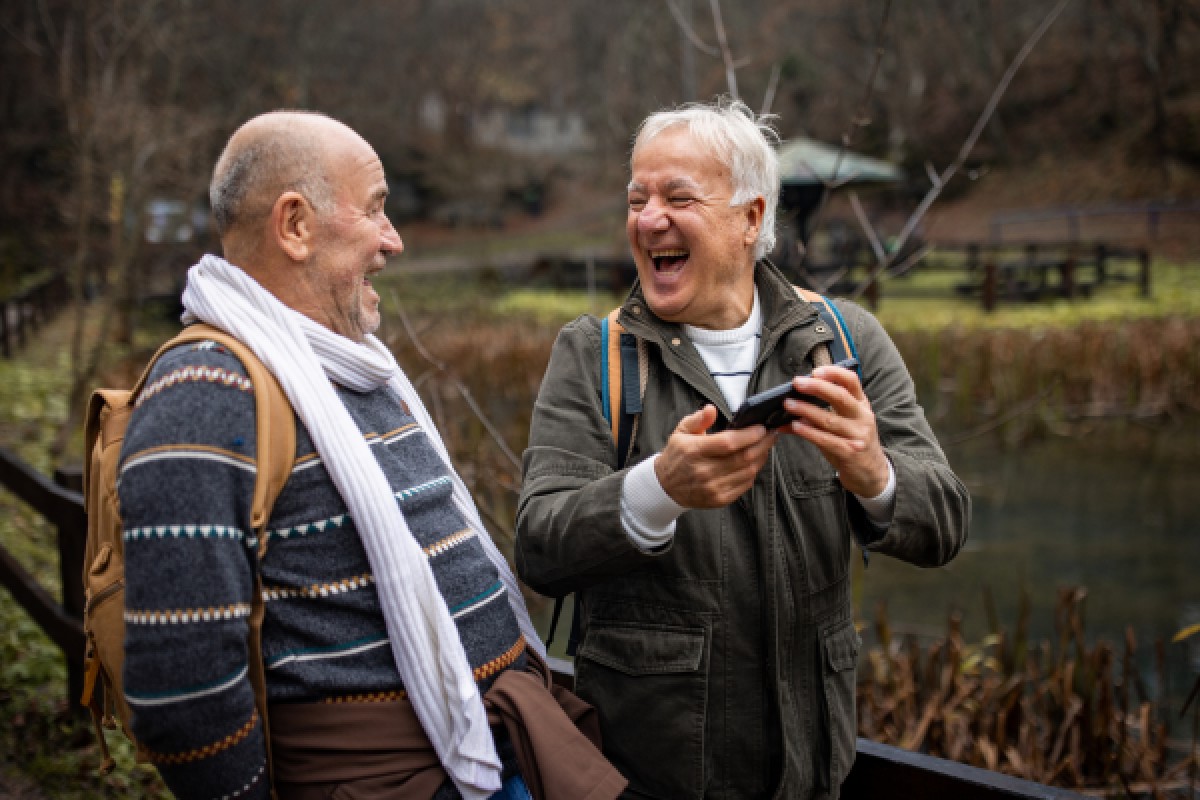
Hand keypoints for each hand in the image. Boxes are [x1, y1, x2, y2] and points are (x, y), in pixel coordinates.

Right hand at [655, 405, 777, 507]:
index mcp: (694, 451)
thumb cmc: (677, 456)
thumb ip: (697, 419)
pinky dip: (753, 471)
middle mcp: (704, 471)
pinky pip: (745, 484)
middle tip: (772, 434)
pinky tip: (755, 461)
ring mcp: (713, 488)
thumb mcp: (681, 432)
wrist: (666, 487)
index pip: (728, 443)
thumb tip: (711, 409)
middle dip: (763, 444)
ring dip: (761, 457)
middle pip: (743, 457)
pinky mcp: (720, 499)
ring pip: (748, 471)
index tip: (761, 427)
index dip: (749, 435)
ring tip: (765, 445)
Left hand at [782, 364, 889, 497]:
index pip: (852, 382)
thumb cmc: (853, 442)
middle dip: (817, 387)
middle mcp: (862, 418)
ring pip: (830, 419)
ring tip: (789, 405)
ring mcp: (857, 435)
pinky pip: (826, 440)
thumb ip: (823, 412)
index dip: (834, 373)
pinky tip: (796, 426)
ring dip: (807, 410)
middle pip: (841, 397)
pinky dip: (809, 432)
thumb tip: (792, 404)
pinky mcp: (849, 452)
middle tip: (797, 383)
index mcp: (862, 405)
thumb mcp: (845, 423)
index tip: (815, 371)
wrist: (872, 473)